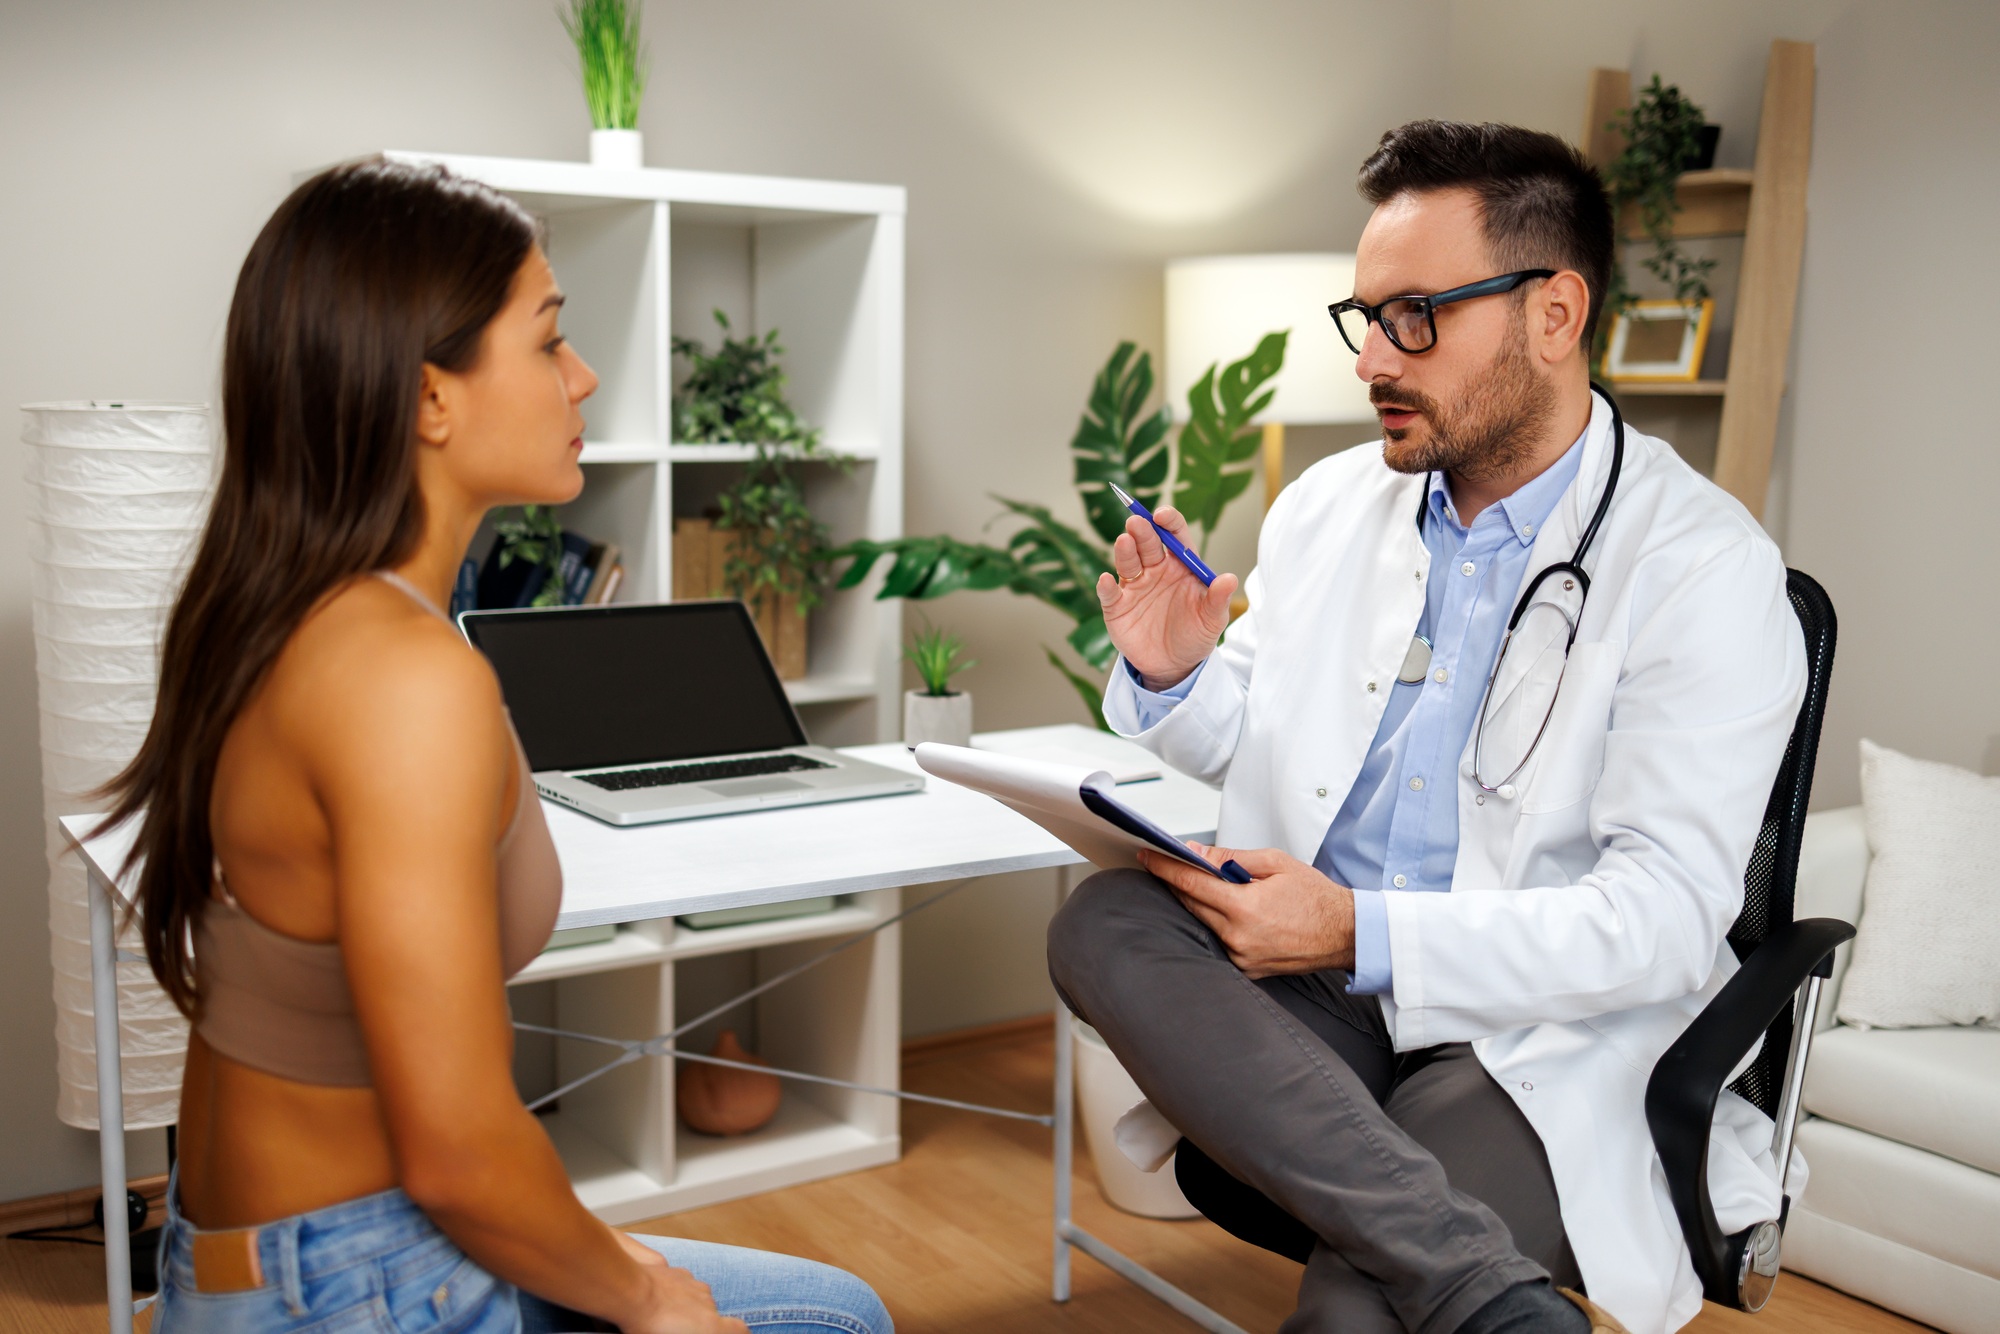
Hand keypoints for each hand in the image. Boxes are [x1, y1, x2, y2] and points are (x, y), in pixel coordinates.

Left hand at [614, 1233, 749, 1333]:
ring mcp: (695, 1285)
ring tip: (668, 1317)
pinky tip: (662, 1301)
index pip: (739, 1330)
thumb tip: (696, 1327)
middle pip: (714, 1315)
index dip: (738, 1333)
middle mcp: (708, 1302)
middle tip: (681, 1329)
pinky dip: (678, 1294)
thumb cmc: (646, 1326)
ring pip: (700, 1299)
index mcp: (710, 1325)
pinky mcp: (680, 1272)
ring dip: (690, 1308)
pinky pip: (685, 1286)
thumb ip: (695, 1330)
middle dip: (702, 1323)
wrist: (630, 1293)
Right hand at [1096, 508, 1238, 690]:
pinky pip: (1109, 593)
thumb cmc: (1195, 636)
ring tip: (1125, 541)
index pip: (1173, 535)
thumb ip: (1218, 599)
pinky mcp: (1117, 607)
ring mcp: (1134, 587)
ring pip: (1127, 562)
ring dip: (1125, 551)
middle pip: (1147, 544)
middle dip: (1142, 531)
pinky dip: (1106, 586)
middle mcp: (1155, 570)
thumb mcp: (1212, 620)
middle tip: (1138, 522)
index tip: (1162, 516)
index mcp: (1180, 565)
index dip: (1168, 522)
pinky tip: (1107, 580)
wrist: (1174, 667)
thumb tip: (1230, 579)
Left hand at [1138, 844, 1354, 979]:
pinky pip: (1219, 942)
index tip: (1147, 857)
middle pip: (1191, 905)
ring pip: (1203, 924)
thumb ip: (1231, 858)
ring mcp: (1242, 958)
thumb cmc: (1316, 898)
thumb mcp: (1275, 863)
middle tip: (1165, 864)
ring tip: (1196, 883)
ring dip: (1195, 903)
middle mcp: (1239, 938)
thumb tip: (1197, 853)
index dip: (1165, 868)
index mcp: (1245, 909)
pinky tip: (1218, 908)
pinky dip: (1214, 923)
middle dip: (1176, 882)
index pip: (1191, 884)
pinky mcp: (1247, 969)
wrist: (1345, 934)